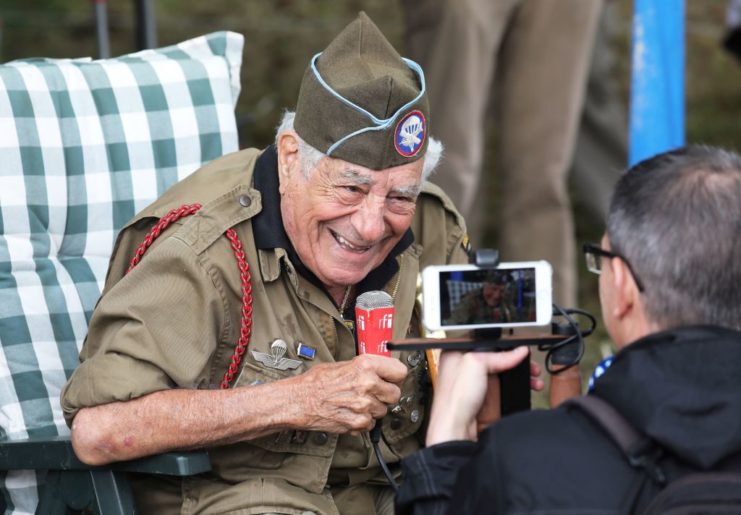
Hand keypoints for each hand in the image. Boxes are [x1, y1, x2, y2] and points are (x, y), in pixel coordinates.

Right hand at [288, 354, 407, 433]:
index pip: (400, 372)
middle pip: (395, 394)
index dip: (395, 376)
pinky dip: (363, 421)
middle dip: (386, 394)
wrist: (299, 401)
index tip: (392, 378)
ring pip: (383, 410)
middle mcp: (368, 384)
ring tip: (356, 402)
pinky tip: (350, 412)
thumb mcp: (342, 364)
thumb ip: (365, 368)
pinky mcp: (359, 422)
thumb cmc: (315, 382)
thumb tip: (381, 370)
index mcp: (366, 366)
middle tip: (373, 393)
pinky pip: (372, 423)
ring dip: (373, 408)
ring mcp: (365, 405)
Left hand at [426, 347, 535, 444]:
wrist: (458, 431)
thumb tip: (518, 352)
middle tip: (530, 364)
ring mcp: (478, 385)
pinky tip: (529, 387)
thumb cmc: (454, 399)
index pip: (484, 342)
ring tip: (534, 378)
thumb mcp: (475, 364)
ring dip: (521, 374)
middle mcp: (466, 369)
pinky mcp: (488, 400)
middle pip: (497, 358)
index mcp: (456, 354)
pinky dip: (520, 388)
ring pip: (505, 374)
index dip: (502, 344)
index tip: (518, 345)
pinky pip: (507, 389)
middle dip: (516, 360)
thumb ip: (498, 356)